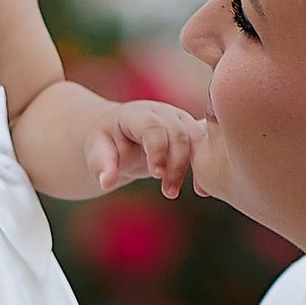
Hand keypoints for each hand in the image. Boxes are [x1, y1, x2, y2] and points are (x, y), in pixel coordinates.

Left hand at [87, 99, 204, 198]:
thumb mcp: (97, 152)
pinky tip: (204, 189)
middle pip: (179, 133)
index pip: (152, 126)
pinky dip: (208, 165)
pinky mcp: (191, 132)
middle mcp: (162, 112)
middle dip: (177, 164)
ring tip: (190, 192)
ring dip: (196, 167)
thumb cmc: (107, 143)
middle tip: (169, 192)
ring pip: (198, 139)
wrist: (121, 136)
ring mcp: (180, 120)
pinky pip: (206, 146)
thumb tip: (107, 182)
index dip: (157, 149)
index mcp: (136, 113)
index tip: (156, 175)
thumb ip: (101, 165)